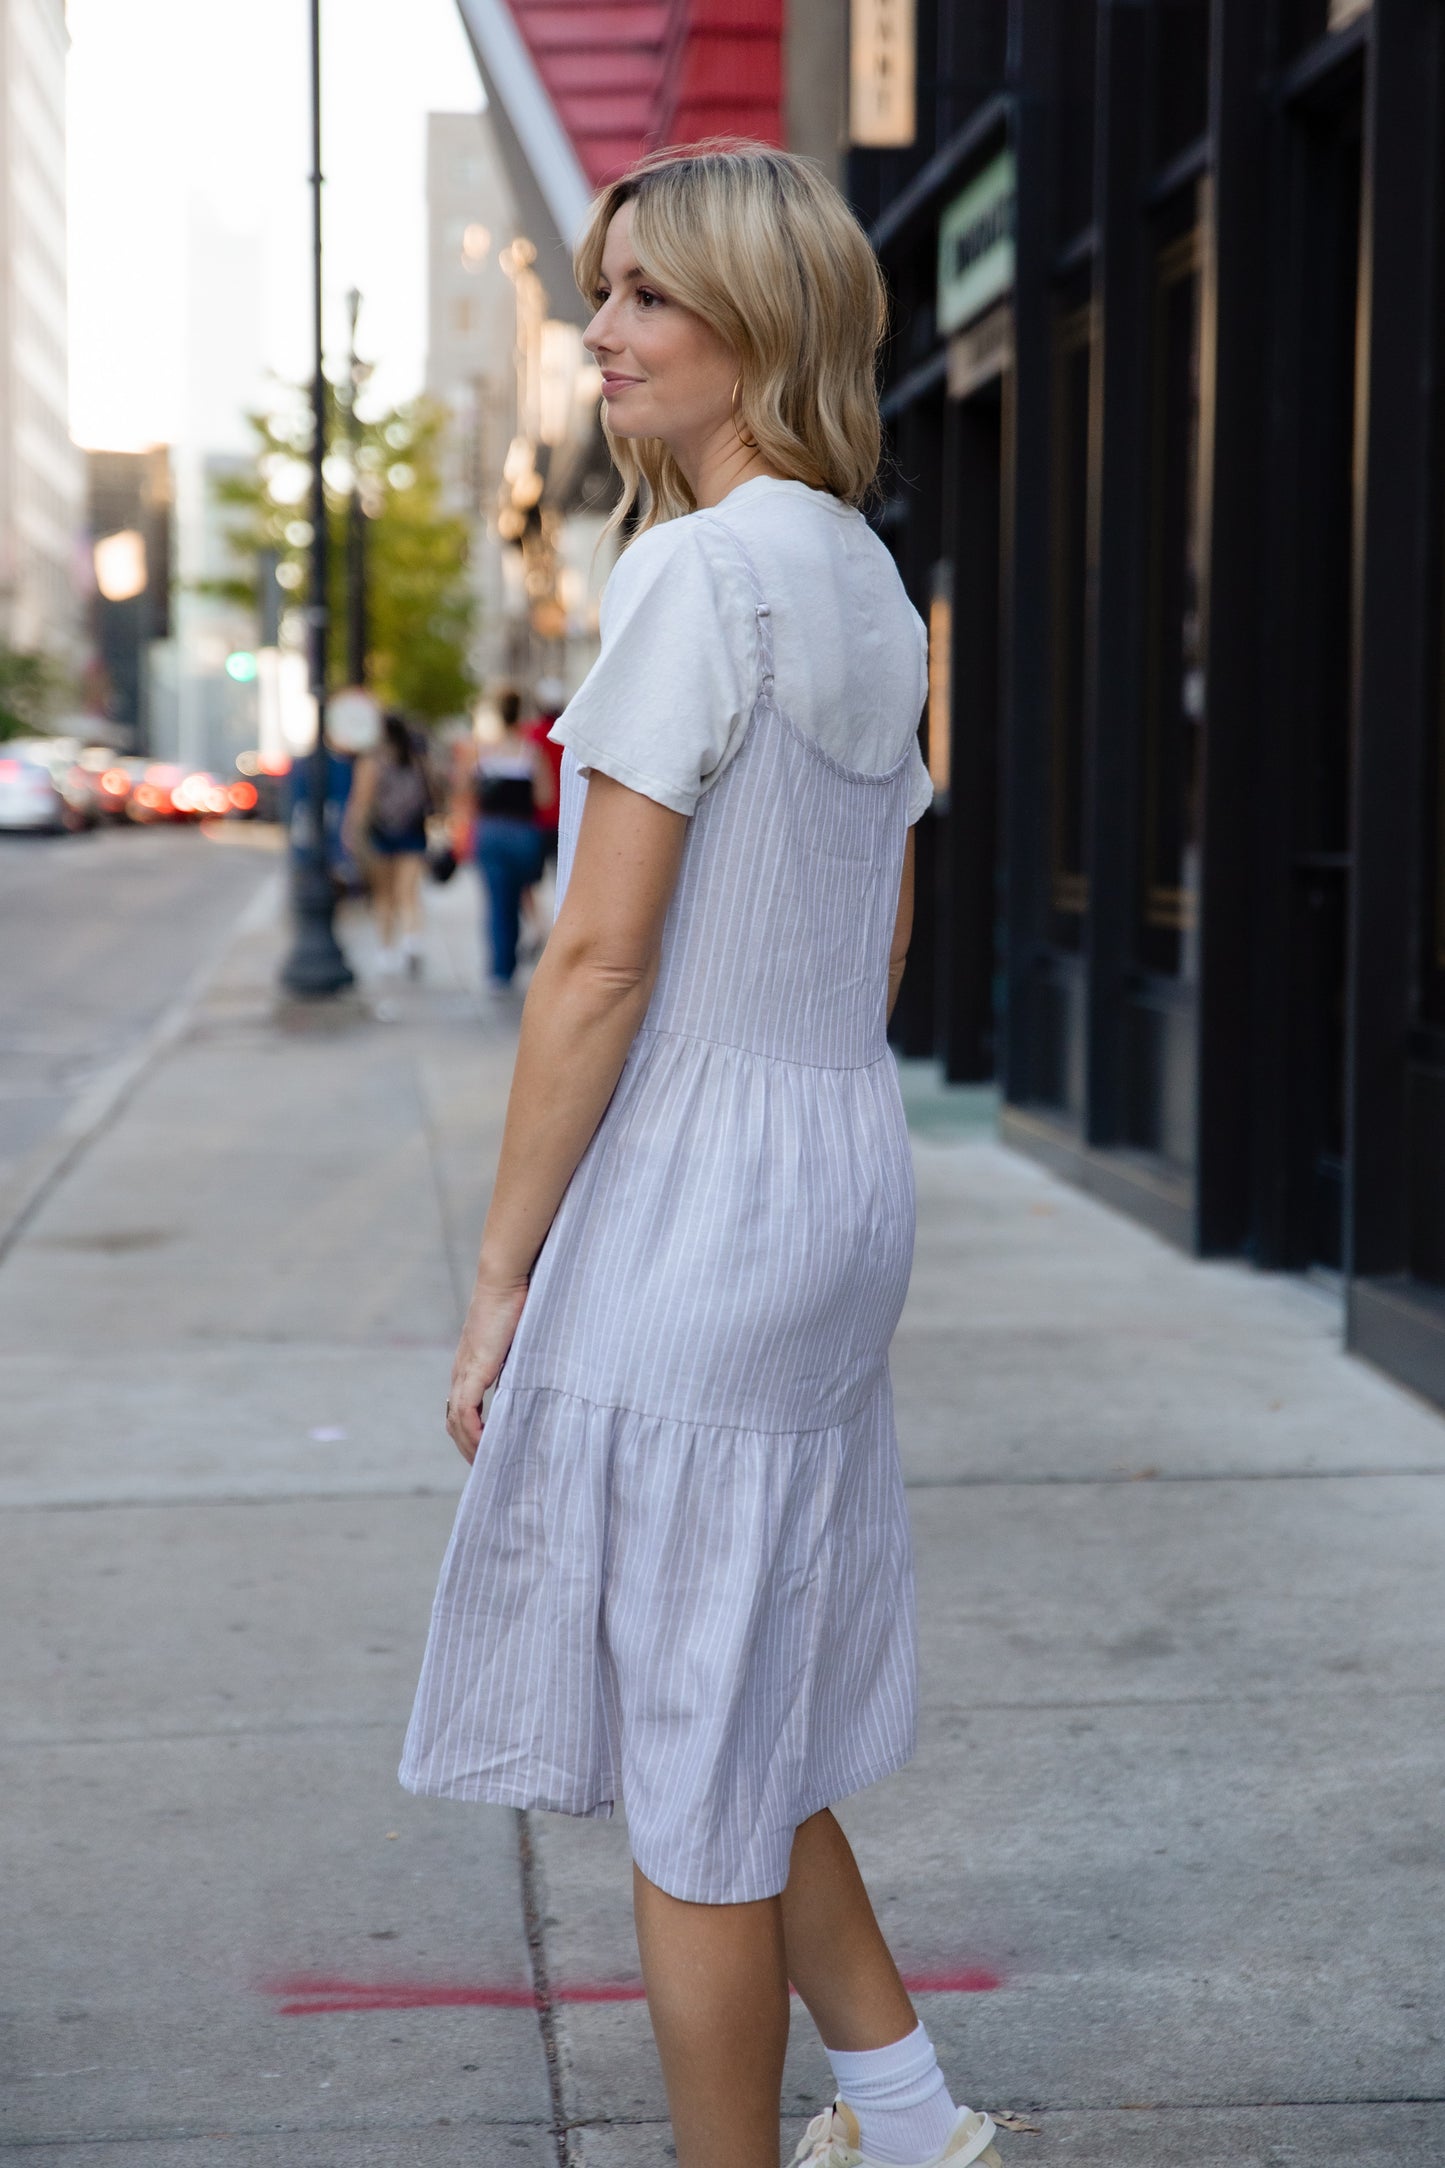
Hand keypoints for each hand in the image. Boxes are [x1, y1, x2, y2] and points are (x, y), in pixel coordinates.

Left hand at [446, 1271, 528, 1462]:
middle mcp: (462, 1371)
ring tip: (486, 1464)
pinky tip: (484, 1447)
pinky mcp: (474, 1369)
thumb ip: (524, 1357)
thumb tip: (543, 1369)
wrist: (505, 1278)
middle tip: (486, 1467)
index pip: (461, 1407)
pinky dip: (472, 1432)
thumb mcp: (521, 1338)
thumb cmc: (518, 1299)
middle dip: (467, 1447)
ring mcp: (466, 1371)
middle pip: (453, 1420)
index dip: (470, 1431)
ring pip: (456, 1421)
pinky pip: (466, 1411)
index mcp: (470, 1364)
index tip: (488, 1449)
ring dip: (469, 1446)